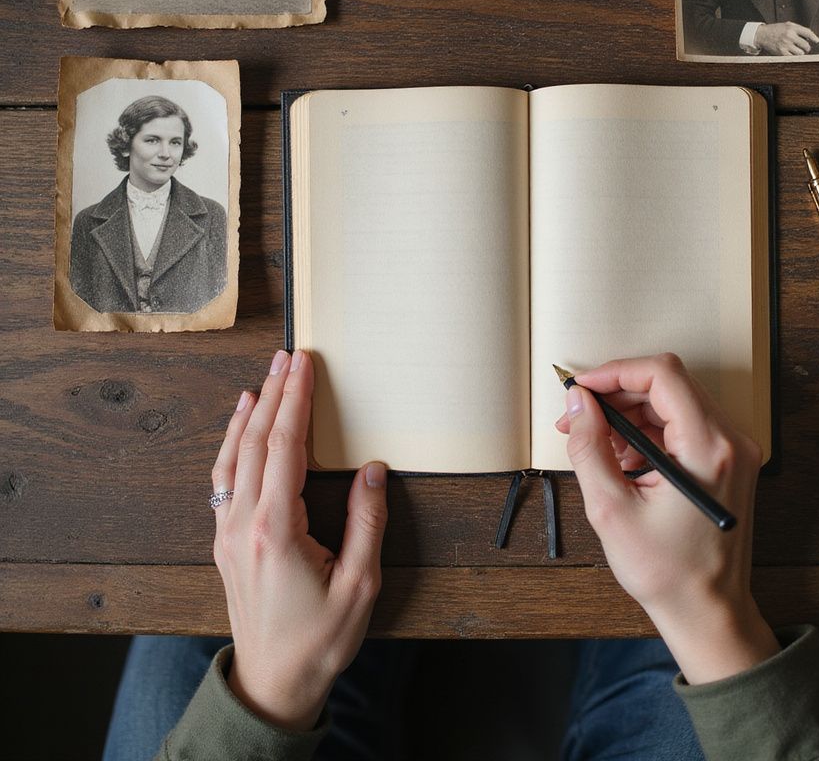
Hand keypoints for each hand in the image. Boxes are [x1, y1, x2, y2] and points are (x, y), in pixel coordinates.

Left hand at [211, 349, 387, 730]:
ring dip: (249, 413)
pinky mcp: (225, 542)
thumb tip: (373, 471)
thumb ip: (367, 523)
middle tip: (288, 356)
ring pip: (232, 457)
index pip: (285, 447)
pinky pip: (223, 479)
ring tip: (265, 378)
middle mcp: (243, 524)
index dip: (296, 400)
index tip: (305, 365)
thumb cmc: (318, 639)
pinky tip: (241, 427)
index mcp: (276, 530)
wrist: (273, 682)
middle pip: (256, 442)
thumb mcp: (359, 585)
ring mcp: (227, 533)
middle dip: (274, 393)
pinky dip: (232, 444)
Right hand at [555, 353, 777, 683]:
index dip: (615, 372)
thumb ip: (590, 447)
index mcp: (709, 447)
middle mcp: (730, 440)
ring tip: (593, 440)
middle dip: (617, 394)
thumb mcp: (611, 509)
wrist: (708, 612)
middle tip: (577, 416)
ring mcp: (732, 450)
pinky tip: (620, 457)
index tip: (582, 389)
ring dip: (629, 413)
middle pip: (667, 385)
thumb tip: (579, 403)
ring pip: (672, 403)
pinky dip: (648, 432)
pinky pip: (682, 426)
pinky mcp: (727, 461)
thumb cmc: (667, 572)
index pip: (662, 375)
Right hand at [753, 21, 818, 54]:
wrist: (762, 35)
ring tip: (797, 50)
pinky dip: (794, 56)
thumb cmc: (775, 30)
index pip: (808, 32)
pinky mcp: (781, 52)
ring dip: (800, 53)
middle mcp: (790, 36)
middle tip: (805, 48)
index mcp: (792, 28)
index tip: (817, 41)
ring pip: (800, 53)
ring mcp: (786, 45)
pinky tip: (791, 53)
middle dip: (807, 47)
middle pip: (806, 45)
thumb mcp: (787, 25)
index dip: (814, 37)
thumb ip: (798, 29)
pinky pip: (793, 57)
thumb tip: (810, 37)